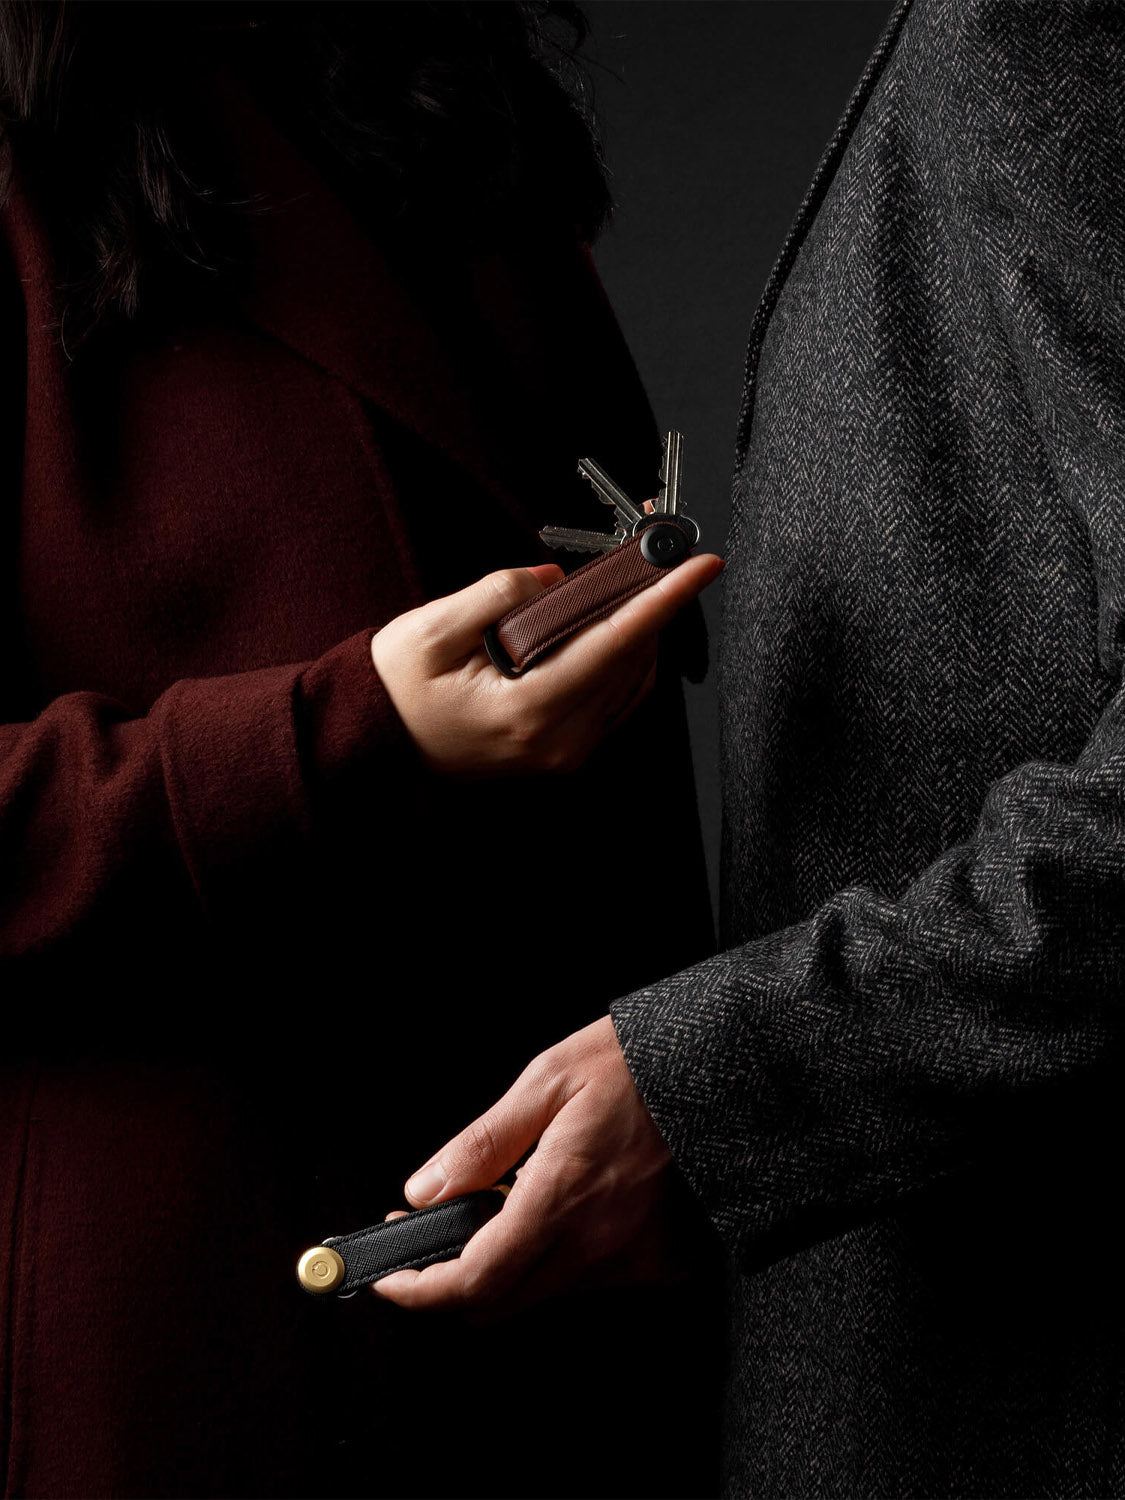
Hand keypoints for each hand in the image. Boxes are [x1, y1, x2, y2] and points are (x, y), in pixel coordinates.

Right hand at [370, 551, 721, 776]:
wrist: (374, 744)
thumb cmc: (395, 689)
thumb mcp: (431, 630)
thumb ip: (498, 596)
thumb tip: (555, 579)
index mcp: (529, 711)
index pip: (615, 644)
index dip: (663, 600)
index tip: (700, 566)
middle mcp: (558, 741)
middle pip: (632, 662)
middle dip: (655, 604)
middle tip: (664, 554)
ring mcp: (564, 753)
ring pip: (630, 682)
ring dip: (640, 629)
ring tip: (636, 582)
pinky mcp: (563, 753)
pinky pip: (614, 700)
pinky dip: (623, 657)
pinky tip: (611, 625)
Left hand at [371, 1016, 688, 1320]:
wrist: (719, 1065)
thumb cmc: (637, 1063)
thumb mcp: (545, 1081)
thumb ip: (481, 1145)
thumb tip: (424, 1192)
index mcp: (562, 1196)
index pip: (474, 1280)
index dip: (419, 1289)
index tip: (390, 1276)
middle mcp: (598, 1242)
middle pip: (499, 1304)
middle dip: (451, 1284)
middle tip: (430, 1239)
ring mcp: (632, 1258)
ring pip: (542, 1293)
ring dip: (506, 1268)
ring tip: (501, 1206)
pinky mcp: (660, 1259)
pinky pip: (590, 1282)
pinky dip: (559, 1259)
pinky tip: (560, 1212)